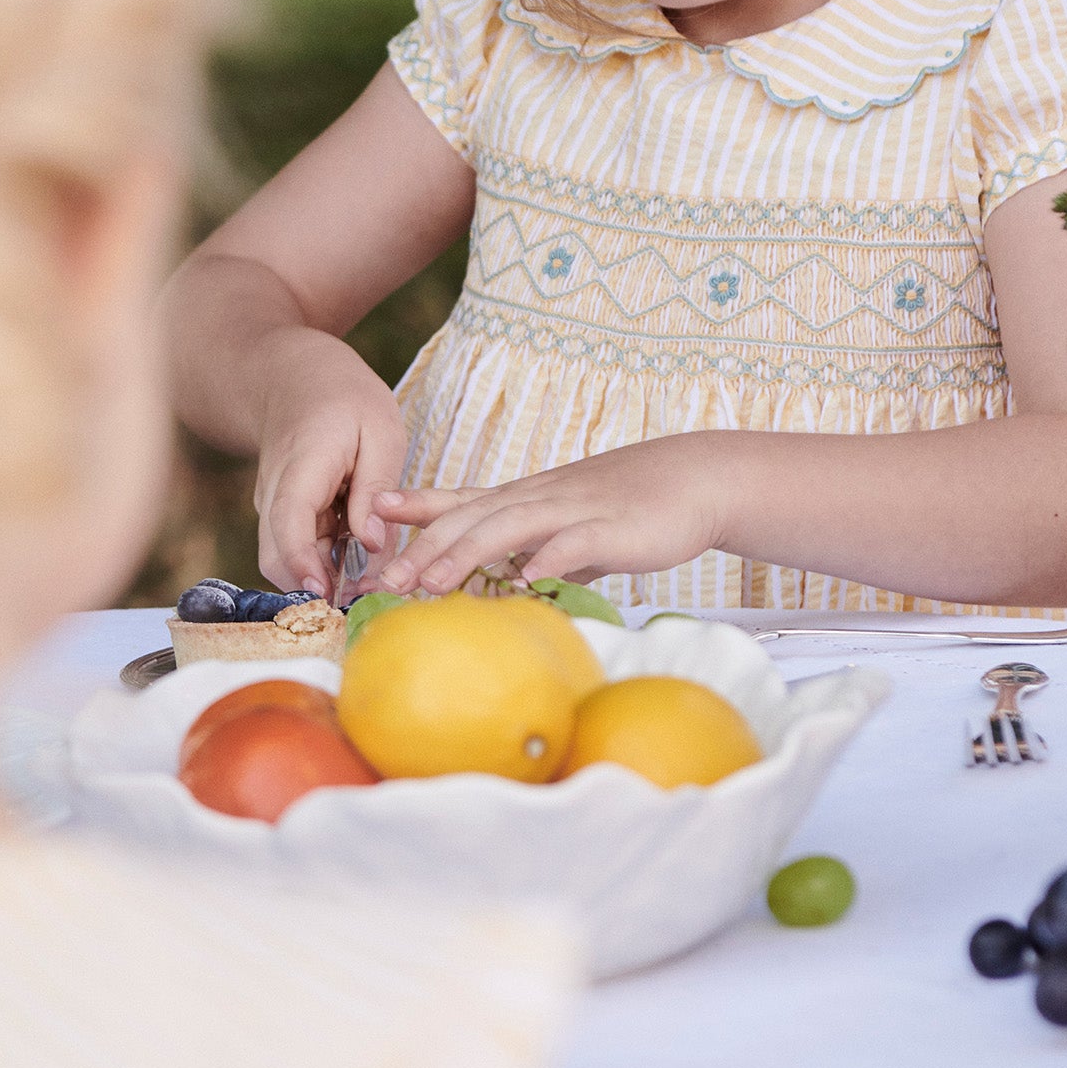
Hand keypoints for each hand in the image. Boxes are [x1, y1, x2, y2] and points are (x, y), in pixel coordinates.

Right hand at [254, 328, 406, 596]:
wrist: (295, 376)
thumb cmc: (345, 396)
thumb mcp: (380, 429)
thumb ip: (376, 485)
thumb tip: (372, 542)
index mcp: (303, 464)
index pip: (289, 522)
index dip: (303, 563)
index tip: (325, 594)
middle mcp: (276, 491)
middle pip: (278, 557)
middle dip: (317, 586)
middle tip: (367, 596)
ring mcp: (273, 505)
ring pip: (288, 559)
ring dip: (325, 575)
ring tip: (371, 575)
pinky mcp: (281, 514)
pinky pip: (298, 548)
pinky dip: (325, 560)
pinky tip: (358, 552)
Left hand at [371, 434, 731, 594]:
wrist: (693, 480)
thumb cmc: (630, 508)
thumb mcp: (571, 526)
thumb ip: (538, 554)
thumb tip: (509, 587)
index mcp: (527, 498)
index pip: (461, 498)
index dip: (417, 503)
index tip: (372, 508)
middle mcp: (539, 498)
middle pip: (470, 518)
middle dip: (422, 549)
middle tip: (381, 580)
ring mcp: (572, 510)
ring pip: (507, 527)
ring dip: (464, 554)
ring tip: (429, 584)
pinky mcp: (608, 529)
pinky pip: (571, 545)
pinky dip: (544, 560)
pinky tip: (521, 581)